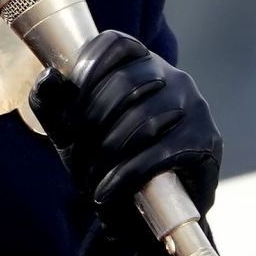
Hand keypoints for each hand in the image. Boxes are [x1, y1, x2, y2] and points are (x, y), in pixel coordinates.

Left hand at [27, 30, 221, 238]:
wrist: (143, 213)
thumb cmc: (105, 160)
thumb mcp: (69, 131)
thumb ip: (52, 103)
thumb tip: (49, 75)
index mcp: (140, 63)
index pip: (115, 43)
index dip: (87, 68)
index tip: (68, 107)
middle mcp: (172, 76)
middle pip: (125, 84)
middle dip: (90, 122)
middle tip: (75, 153)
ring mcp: (194, 106)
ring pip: (143, 119)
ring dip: (107, 153)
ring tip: (90, 178)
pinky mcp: (206, 140)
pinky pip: (161, 153)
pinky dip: (126, 175)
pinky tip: (106, 191)